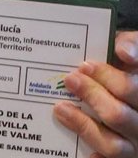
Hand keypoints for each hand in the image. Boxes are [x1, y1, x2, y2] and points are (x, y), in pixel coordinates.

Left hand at [54, 30, 137, 156]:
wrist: (128, 92)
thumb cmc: (127, 70)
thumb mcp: (132, 55)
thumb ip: (131, 44)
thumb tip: (124, 51)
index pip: (134, 88)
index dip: (109, 78)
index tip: (85, 65)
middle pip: (119, 115)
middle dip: (91, 97)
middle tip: (69, 80)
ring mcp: (134, 142)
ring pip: (114, 145)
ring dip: (83, 126)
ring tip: (60, 108)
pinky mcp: (122, 156)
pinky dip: (94, 156)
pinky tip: (81, 151)